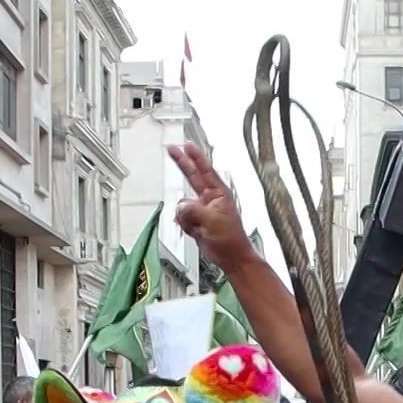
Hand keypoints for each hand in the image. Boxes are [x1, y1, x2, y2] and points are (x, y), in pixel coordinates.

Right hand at [170, 143, 258, 272]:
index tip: (187, 145)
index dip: (195, 157)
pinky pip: (182, 218)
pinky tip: (195, 231)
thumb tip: (180, 206)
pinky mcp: (196, 222)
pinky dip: (185, 225)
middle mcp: (210, 199)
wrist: (231, 257)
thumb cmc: (230, 238)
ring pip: (182, 205)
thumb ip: (193, 209)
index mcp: (219, 194)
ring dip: (185, 217)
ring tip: (197, 227)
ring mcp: (201, 210)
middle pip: (192, 177)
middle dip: (182, 164)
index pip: (205, 170)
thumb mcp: (211, 220)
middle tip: (171, 149)